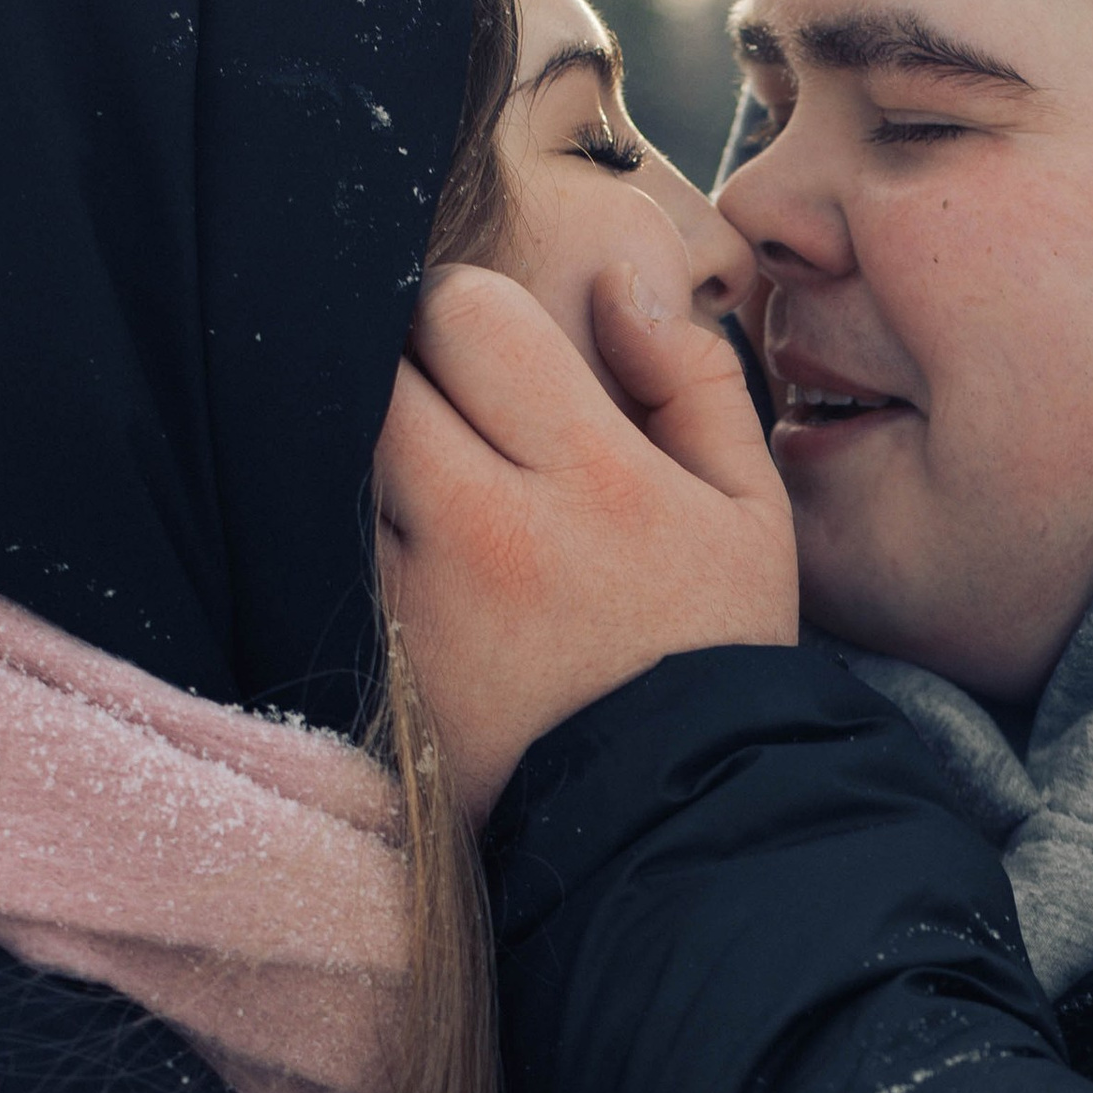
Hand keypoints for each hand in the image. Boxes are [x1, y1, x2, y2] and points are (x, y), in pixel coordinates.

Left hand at [376, 262, 799, 820]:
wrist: (674, 815)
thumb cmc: (715, 649)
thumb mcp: (752, 509)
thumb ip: (693, 377)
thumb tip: (619, 277)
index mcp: (592, 474)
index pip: (466, 313)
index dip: (468, 311)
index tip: (491, 346)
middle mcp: (490, 525)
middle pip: (380, 372)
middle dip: (408, 367)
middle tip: (450, 402)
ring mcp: (422, 594)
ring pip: (346, 457)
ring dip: (380, 450)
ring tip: (441, 482)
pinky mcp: (382, 649)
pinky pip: (341, 545)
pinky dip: (371, 530)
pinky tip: (433, 559)